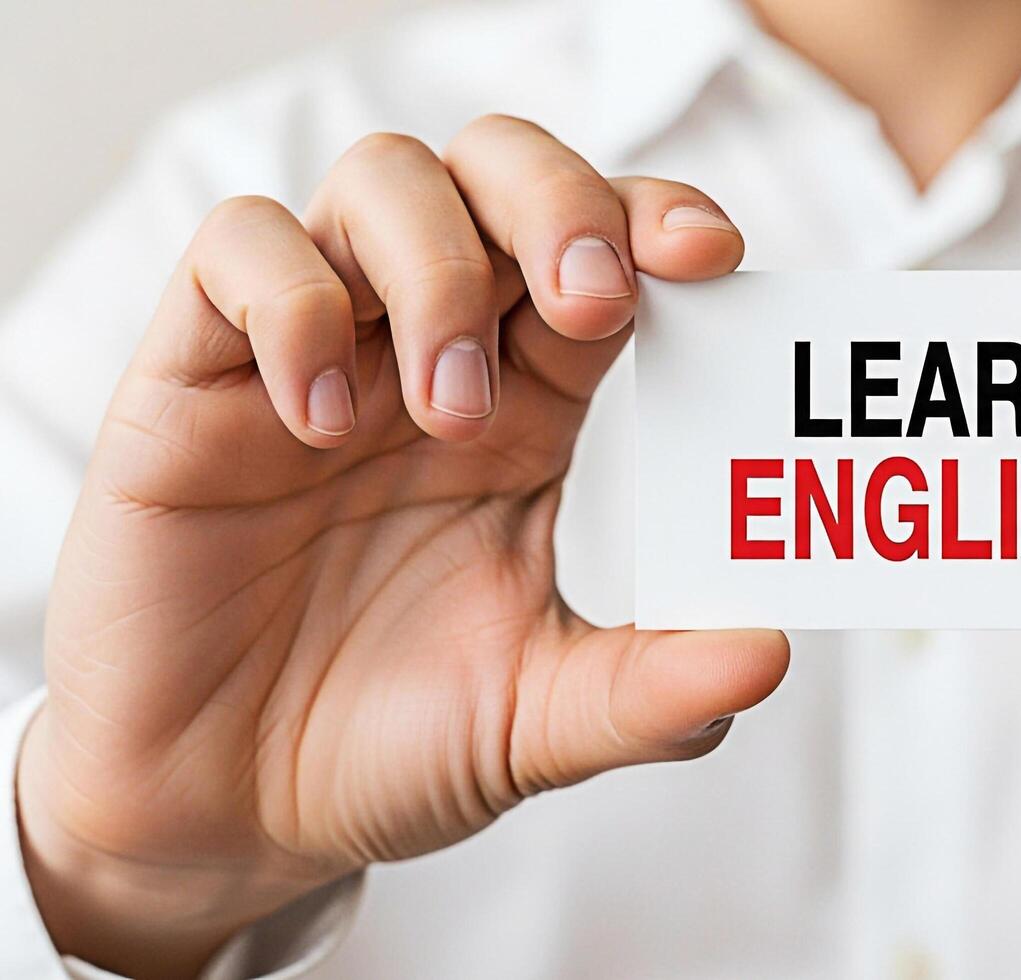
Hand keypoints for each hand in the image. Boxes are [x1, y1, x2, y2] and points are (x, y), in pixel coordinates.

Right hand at [17, 115, 787, 978]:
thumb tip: (772, 654)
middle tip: (591, 301)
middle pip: (502, 169)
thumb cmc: (392, 746)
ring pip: (383, 181)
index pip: (608, 251)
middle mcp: (432, 351)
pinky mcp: (195, 378)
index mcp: (534, 406)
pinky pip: (235, 252)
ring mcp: (317, 353)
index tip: (712, 254)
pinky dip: (292, 303)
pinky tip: (319, 417)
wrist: (230, 818)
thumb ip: (653, 694)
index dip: (658, 219)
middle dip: (561, 202)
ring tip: (447, 410)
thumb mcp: (541, 724)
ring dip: (439, 268)